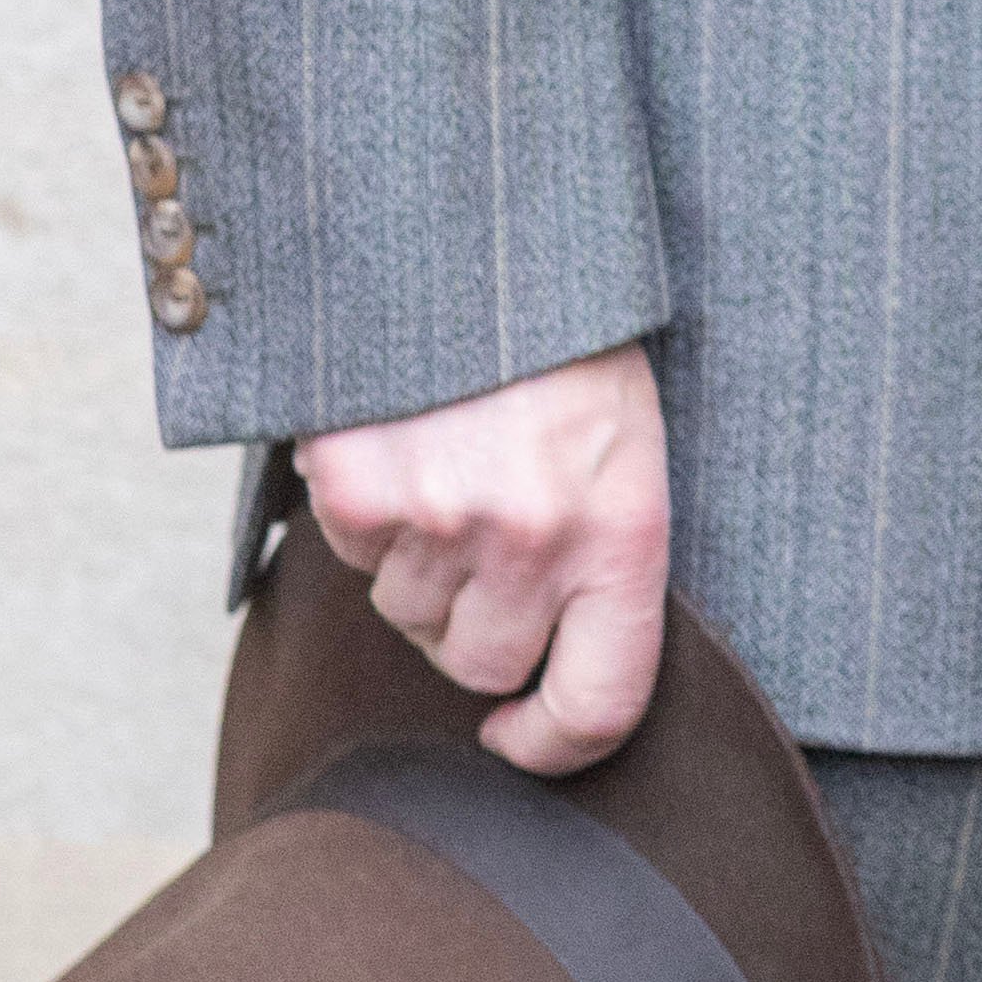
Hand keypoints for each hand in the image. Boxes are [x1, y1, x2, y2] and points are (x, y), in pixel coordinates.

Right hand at [295, 342, 672, 774]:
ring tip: (453, 463)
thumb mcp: (624, 446)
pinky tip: (404, 441)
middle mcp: (537, 537)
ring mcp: (444, 517)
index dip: (554, 745)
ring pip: (409, 615)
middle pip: (480, 667)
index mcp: (624, 529)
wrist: (485, 236)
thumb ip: (599, 557)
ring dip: (421, 563)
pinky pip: (357, 554)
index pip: (600, 704)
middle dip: (476, 623)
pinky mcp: (362, 491)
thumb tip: (552, 682)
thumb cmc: (570, 345)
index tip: (520, 734)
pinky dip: (369, 511)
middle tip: (489, 533)